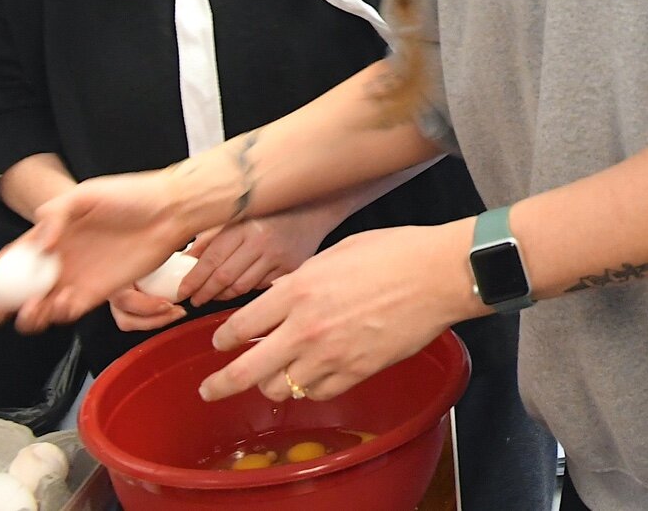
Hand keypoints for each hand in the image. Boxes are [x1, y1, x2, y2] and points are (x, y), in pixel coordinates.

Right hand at [0, 168, 188, 331]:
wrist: (170, 211)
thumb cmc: (130, 196)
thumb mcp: (86, 194)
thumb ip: (56, 215)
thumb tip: (38, 244)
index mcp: (54, 234)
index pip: (16, 258)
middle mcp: (63, 259)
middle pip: (25, 288)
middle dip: (7, 305)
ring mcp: (81, 276)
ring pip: (45, 304)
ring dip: (32, 314)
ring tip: (32, 312)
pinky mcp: (102, 291)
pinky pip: (73, 309)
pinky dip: (61, 314)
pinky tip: (62, 307)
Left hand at [182, 203, 340, 306]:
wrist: (315, 206)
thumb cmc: (272, 209)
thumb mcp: (238, 215)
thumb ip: (212, 236)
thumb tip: (186, 260)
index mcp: (244, 224)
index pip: (211, 258)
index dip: (193, 279)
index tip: (182, 291)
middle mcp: (261, 241)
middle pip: (224, 277)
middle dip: (203, 293)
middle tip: (193, 299)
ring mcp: (278, 256)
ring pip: (241, 287)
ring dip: (222, 295)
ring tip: (212, 296)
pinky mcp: (291, 268)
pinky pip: (261, 288)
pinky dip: (246, 291)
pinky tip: (238, 288)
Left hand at [197, 223, 473, 404]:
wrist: (437, 274)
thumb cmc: (394, 253)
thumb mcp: (336, 253)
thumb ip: (302, 279)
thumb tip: (283, 295)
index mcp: (298, 290)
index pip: (240, 326)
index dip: (223, 339)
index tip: (220, 343)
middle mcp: (306, 327)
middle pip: (247, 371)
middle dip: (221, 384)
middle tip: (210, 390)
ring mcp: (331, 355)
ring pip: (280, 388)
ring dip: (273, 384)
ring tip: (276, 376)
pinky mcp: (356, 371)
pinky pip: (317, 393)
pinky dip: (310, 388)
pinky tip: (314, 376)